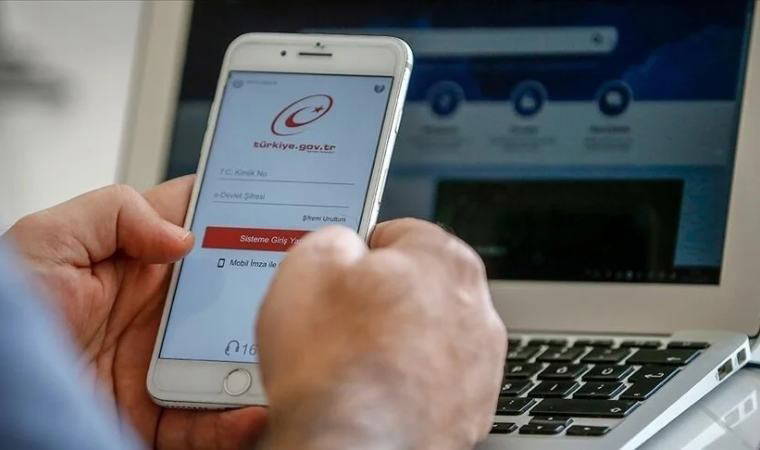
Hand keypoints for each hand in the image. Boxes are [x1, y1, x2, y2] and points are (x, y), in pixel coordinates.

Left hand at [6, 177, 266, 448]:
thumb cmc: (6, 315)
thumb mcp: (46, 243)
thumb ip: (113, 213)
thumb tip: (183, 237)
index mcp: (136, 265)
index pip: (200, 228)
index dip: (240, 213)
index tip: (282, 206)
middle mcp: (157, 313)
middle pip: (231, 297)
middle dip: (269, 288)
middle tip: (302, 285)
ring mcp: (161, 365)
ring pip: (229, 359)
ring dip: (260, 358)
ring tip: (286, 356)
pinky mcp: (156, 416)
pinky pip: (206, 423)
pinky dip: (234, 423)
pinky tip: (251, 411)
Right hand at [256, 219, 505, 449]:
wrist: (354, 448)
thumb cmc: (332, 361)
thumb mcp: (309, 264)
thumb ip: (336, 237)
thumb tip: (346, 245)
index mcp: (443, 258)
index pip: (401, 234)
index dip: (361, 254)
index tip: (344, 274)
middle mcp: (475, 306)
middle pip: (420, 286)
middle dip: (384, 298)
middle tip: (342, 322)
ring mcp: (480, 362)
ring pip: (430, 335)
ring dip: (400, 342)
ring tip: (357, 364)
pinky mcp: (472, 408)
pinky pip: (436, 381)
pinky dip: (412, 384)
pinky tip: (378, 393)